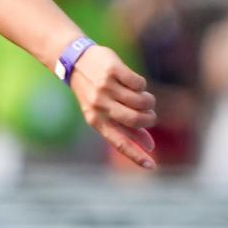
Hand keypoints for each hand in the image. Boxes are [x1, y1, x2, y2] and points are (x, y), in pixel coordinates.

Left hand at [68, 46, 157, 169]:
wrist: (74, 60)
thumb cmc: (93, 90)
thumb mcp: (102, 111)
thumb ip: (125, 127)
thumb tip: (149, 146)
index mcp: (95, 120)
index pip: (118, 142)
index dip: (136, 155)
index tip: (152, 166)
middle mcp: (99, 106)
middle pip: (136, 119)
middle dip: (149, 118)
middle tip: (150, 114)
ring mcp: (105, 88)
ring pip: (140, 101)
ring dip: (148, 101)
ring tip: (145, 98)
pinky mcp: (112, 71)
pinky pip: (139, 83)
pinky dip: (142, 85)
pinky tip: (135, 83)